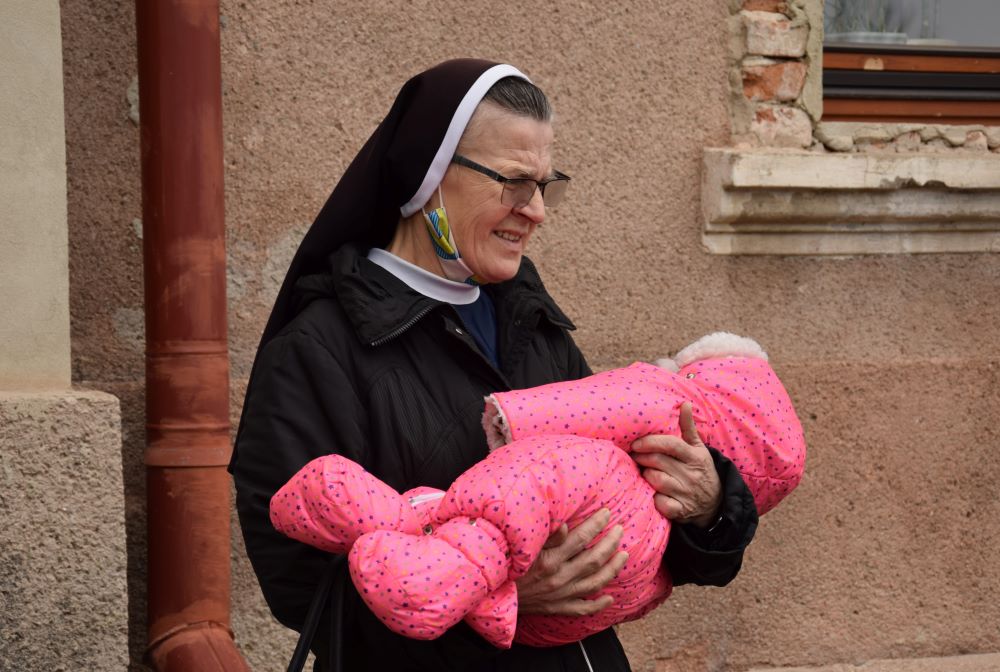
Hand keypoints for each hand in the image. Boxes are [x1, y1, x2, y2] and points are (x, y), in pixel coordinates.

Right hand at [515, 508, 628, 615]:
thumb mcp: (522, 547)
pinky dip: (598, 605)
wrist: (491, 596)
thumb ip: (546, 537)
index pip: (580, 538)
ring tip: (623, 556)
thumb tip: (565, 525)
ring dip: (612, 569)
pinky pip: (582, 609)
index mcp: (550, 559)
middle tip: (621, 530)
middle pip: (593, 559)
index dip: (596, 525)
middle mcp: (559, 577)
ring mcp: (560, 595)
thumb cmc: (504, 565)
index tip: (607, 513)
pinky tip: (609, 598)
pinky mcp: (557, 608)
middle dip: (610, 543)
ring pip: (594, 582)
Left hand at [631, 402, 721, 527]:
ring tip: (644, 472)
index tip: (636, 443)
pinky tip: (652, 493)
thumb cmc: (700, 469)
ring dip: (646, 475)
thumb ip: (688, 427)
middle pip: (658, 462)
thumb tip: (685, 403)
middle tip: (634, 456)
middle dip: (642, 458)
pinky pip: (660, 503)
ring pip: (656, 480)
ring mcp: (686, 493)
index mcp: (694, 456)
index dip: (651, 443)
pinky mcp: (680, 511)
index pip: (671, 445)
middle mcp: (691, 475)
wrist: (715, 503)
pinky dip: (653, 499)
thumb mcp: (698, 448)